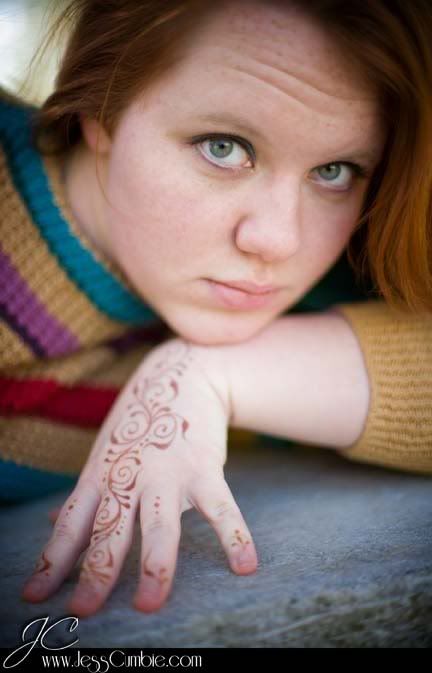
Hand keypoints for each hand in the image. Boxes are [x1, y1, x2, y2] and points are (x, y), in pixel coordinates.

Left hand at [21, 339, 257, 615]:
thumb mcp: (104, 454)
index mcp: (101, 477)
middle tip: (84, 612)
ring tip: (150, 603)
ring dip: (154, 565)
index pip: (71, 524)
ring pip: (159, 524)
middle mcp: (129, 477)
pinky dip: (234, 537)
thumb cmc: (139, 423)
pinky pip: (220, 508)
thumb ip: (84, 494)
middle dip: (96, 573)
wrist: (180, 376)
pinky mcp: (203, 469)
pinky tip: (245, 567)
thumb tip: (48, 522)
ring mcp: (167, 474)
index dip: (52, 561)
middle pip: (109, 530)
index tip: (34, 598)